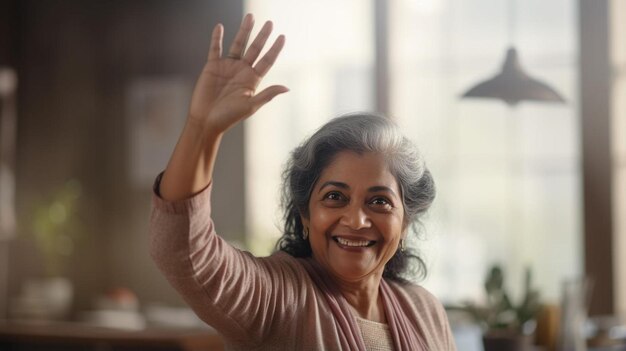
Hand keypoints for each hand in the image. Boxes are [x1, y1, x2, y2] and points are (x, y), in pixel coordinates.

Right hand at [188, 14, 287, 133]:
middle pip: (255, 49)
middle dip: (262, 36)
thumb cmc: (228, 117)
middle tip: (269, 23)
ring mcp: (227, 67)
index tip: (282, 36)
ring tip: (250, 17)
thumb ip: (267, 94)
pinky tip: (220, 27)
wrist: (206, 121)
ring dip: (244, 31)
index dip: (275, 49)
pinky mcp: (212, 66)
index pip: (267, 60)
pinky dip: (217, 38)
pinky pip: (215, 49)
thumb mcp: (251, 105)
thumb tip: (286, 88)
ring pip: (238, 45)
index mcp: (252, 80)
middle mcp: (242, 71)